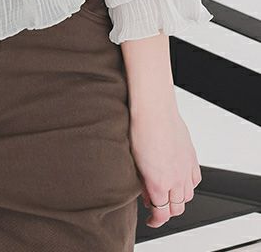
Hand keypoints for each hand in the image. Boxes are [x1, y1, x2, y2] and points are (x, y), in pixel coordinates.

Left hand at [129, 102, 201, 228]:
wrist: (154, 110)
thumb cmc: (140, 131)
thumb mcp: (135, 163)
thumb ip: (142, 183)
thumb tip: (147, 196)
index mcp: (159, 183)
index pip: (162, 214)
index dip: (156, 221)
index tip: (151, 220)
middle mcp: (176, 180)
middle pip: (176, 208)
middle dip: (165, 211)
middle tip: (155, 205)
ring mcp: (186, 169)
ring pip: (188, 196)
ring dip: (178, 199)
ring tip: (167, 193)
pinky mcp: (192, 158)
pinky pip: (195, 180)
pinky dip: (189, 185)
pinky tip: (180, 179)